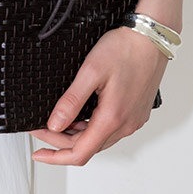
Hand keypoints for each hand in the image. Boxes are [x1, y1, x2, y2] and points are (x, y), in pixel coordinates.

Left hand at [32, 25, 166, 162]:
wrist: (153, 36)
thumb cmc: (127, 48)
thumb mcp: (91, 72)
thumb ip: (71, 101)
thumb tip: (55, 124)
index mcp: (113, 118)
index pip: (79, 154)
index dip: (55, 157)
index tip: (39, 153)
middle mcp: (126, 125)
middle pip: (87, 148)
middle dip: (60, 143)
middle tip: (41, 129)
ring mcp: (133, 121)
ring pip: (98, 140)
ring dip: (76, 137)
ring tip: (57, 124)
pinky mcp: (136, 114)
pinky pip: (110, 131)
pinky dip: (91, 129)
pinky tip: (80, 118)